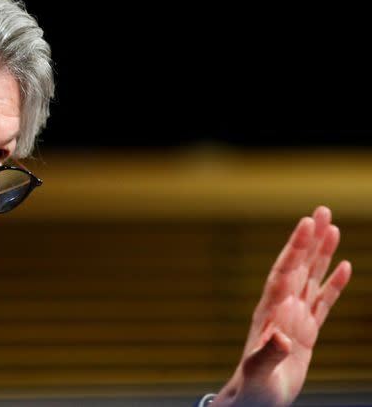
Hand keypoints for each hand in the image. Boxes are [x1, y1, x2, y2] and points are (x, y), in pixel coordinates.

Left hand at [212, 206, 351, 406]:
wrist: (254, 399)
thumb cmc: (253, 388)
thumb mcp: (259, 372)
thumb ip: (267, 354)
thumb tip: (280, 338)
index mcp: (270, 312)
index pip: (284, 272)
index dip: (295, 248)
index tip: (305, 223)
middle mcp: (282, 308)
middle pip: (298, 265)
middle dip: (309, 239)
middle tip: (322, 210)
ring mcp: (294, 317)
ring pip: (311, 277)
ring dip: (321, 253)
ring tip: (333, 226)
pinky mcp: (306, 331)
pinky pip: (323, 301)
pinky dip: (334, 283)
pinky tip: (345, 266)